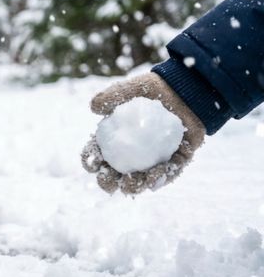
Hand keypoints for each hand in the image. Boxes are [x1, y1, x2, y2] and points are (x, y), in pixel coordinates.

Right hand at [81, 73, 205, 194]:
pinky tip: (155, 177)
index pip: (96, 154)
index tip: (92, 163)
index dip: (90, 161)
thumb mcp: (131, 89)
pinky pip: (166, 175)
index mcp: (114, 140)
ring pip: (139, 181)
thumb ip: (111, 96)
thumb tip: (94, 108)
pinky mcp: (174, 161)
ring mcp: (152, 160)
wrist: (186, 90)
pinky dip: (159, 178)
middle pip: (113, 174)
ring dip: (132, 187)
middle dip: (107, 183)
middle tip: (109, 182)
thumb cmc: (154, 89)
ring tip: (132, 185)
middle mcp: (131, 154)